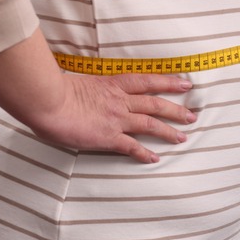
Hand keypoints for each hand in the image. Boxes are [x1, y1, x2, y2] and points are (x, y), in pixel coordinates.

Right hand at [0, 28, 196, 163]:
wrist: (48, 101)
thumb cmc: (56, 89)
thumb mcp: (81, 81)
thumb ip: (94, 88)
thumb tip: (94, 92)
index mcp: (113, 84)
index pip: (148, 81)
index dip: (169, 82)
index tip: (185, 83)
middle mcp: (120, 101)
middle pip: (155, 104)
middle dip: (176, 110)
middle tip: (192, 116)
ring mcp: (116, 119)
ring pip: (150, 124)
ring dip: (168, 131)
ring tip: (182, 137)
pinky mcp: (108, 137)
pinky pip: (131, 147)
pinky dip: (144, 153)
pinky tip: (154, 158)